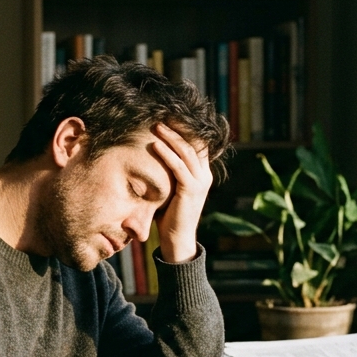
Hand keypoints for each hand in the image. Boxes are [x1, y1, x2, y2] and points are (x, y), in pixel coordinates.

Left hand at [149, 124, 211, 262]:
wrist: (177, 240)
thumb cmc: (169, 215)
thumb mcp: (170, 189)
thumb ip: (168, 173)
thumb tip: (151, 154)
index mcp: (202, 174)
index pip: (196, 144)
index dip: (184, 129)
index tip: (168, 117)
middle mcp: (205, 176)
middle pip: (193, 143)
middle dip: (177, 128)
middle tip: (161, 116)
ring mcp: (200, 182)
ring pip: (187, 151)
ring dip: (171, 136)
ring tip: (157, 125)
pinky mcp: (191, 190)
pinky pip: (179, 167)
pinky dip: (167, 154)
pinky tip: (155, 144)